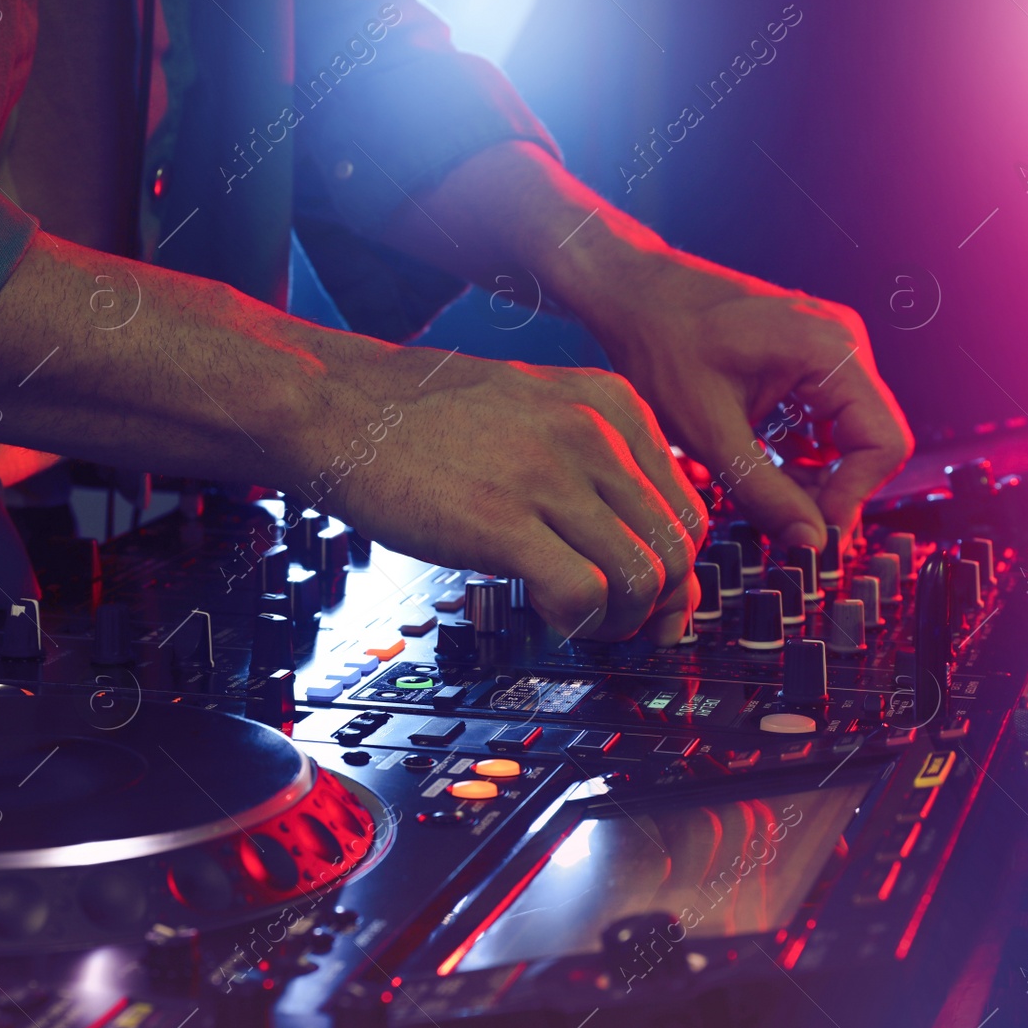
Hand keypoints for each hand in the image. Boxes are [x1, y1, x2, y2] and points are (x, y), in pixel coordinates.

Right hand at [312, 355, 707, 643]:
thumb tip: (633, 534)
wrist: (339, 404)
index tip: (652, 600)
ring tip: (582, 624)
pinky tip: (548, 614)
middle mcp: (592, 433)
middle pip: (676, 549)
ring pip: (642, 578)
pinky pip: (584, 594)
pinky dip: (579, 623)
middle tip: (618, 624)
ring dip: (618, 622)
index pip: (689, 508)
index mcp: (609, 404)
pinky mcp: (502, 521)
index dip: (676, 571)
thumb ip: (591, 456)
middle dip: (656, 605)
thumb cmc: (421, 415)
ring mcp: (549, 475)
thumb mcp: (533, 406)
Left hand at [370, 140, 911, 556]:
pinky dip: (793, 450)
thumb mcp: (707, 430)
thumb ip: (763, 491)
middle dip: (827, 489)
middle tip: (776, 520)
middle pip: (868, 441)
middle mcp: (841, 344)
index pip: (883, 443)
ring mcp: (824, 349)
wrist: (628, 293)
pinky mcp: (802, 359)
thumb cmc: (659, 342)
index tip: (808, 531)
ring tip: (755, 491)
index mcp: (832, 351)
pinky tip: (751, 463)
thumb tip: (809, 542)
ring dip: (807, 473)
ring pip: (843, 434)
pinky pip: (819, 417)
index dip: (851, 497)